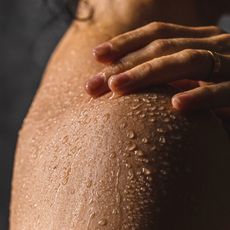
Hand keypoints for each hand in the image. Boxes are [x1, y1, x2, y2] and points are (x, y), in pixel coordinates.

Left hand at [85, 22, 229, 115]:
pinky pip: (224, 90)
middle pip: (161, 49)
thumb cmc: (225, 83)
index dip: (126, 43)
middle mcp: (213, 45)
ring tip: (117, 89)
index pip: (157, 35)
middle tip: (91, 85)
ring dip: (148, 74)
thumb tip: (138, 82)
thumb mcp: (197, 72)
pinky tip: (176, 106)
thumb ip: (172, 73)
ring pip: (185, 62)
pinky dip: (202, 96)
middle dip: (124, 65)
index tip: (97, 57)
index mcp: (198, 40)